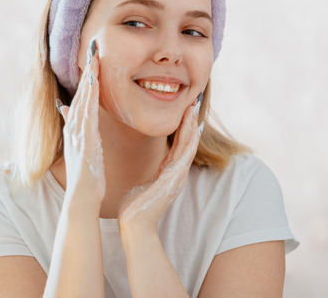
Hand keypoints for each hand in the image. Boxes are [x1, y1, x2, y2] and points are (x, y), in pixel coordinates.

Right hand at [57, 40, 104, 205]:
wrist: (82, 198)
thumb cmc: (87, 177)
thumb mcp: (81, 148)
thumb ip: (74, 128)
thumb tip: (64, 109)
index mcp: (78, 129)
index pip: (83, 97)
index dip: (88, 76)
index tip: (94, 57)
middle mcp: (75, 127)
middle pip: (81, 92)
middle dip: (87, 69)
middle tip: (93, 45)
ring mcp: (77, 132)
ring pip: (83, 98)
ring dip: (88, 76)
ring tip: (94, 55)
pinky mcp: (83, 139)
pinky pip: (86, 112)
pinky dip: (89, 95)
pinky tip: (93, 80)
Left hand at [118, 94, 203, 234]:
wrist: (134, 225)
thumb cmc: (134, 209)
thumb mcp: (142, 186)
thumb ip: (146, 178)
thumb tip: (142, 177)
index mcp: (168, 173)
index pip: (178, 146)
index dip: (182, 128)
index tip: (183, 111)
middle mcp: (176, 173)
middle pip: (187, 143)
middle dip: (190, 123)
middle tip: (193, 102)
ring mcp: (178, 176)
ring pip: (189, 146)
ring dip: (192, 126)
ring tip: (194, 108)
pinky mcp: (175, 178)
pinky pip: (186, 154)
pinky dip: (189, 140)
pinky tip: (193, 127)